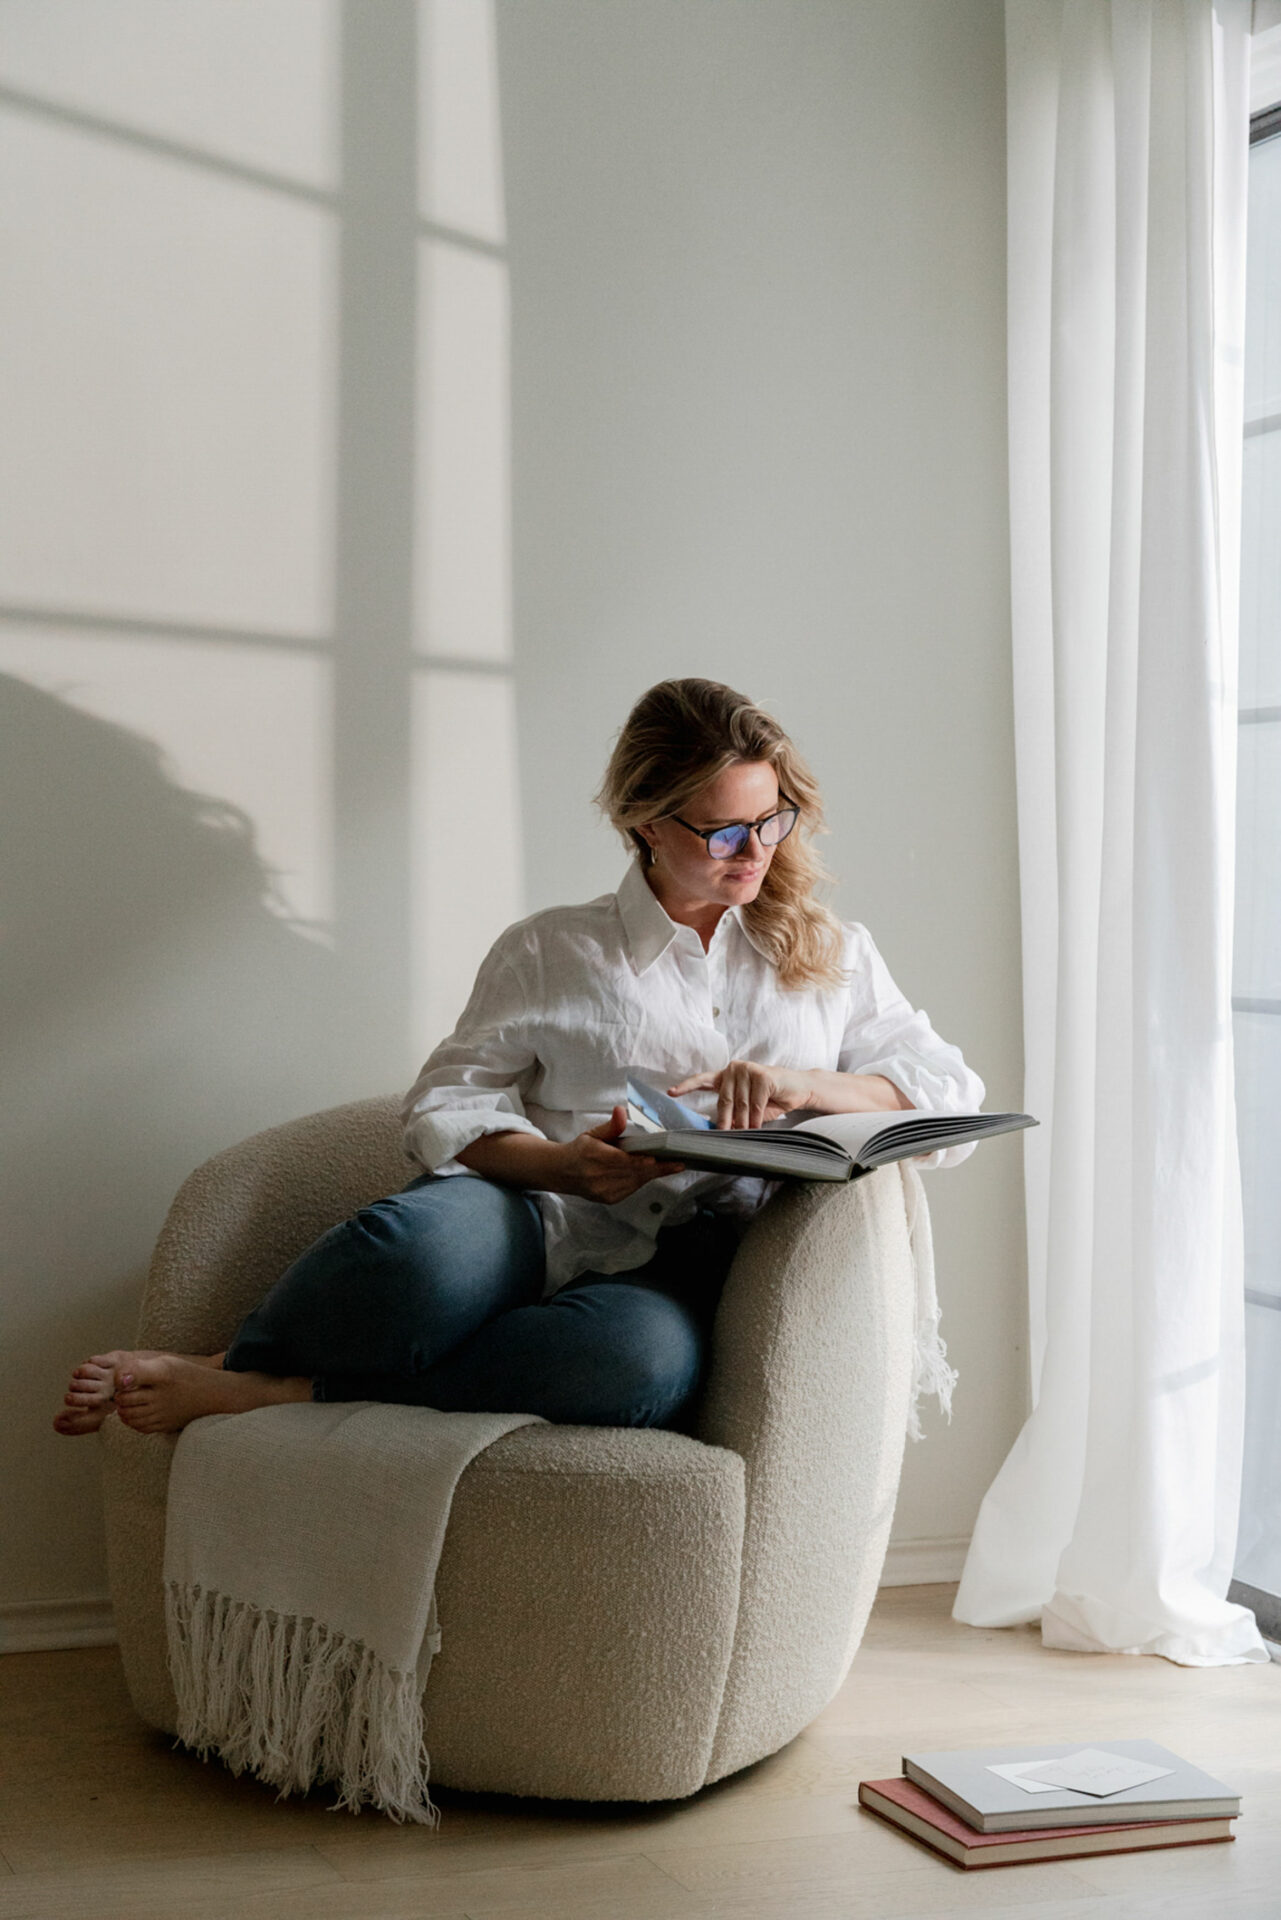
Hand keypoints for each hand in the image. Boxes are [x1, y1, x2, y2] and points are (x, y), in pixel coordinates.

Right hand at [556, 1106, 681, 1201]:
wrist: (562, 1173)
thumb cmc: (581, 1150)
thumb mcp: (593, 1134)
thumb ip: (611, 1126)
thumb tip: (621, 1111)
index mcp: (594, 1157)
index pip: (621, 1160)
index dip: (640, 1161)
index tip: (656, 1158)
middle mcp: (599, 1177)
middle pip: (634, 1173)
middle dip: (657, 1168)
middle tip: (678, 1163)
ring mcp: (604, 1191)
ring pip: (636, 1182)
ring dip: (653, 1174)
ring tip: (672, 1166)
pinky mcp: (609, 1199)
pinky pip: (631, 1189)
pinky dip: (642, 1180)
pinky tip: (651, 1172)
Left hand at [668, 1062, 816, 1129]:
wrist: (799, 1089)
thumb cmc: (772, 1099)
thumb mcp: (749, 1107)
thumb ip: (734, 1112)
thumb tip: (721, 1129)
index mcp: (726, 1076)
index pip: (703, 1080)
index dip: (686, 1086)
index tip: (671, 1092)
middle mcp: (734, 1069)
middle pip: (724, 1100)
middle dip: (726, 1121)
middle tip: (726, 1136)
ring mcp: (748, 1069)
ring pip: (741, 1104)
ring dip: (745, 1122)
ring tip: (748, 1131)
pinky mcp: (762, 1075)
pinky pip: (756, 1103)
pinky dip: (758, 1116)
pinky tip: (760, 1123)